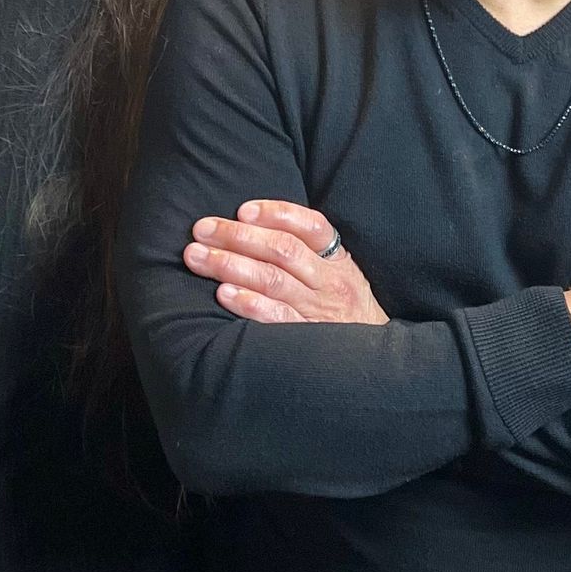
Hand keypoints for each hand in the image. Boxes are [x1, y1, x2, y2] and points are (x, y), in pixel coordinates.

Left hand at [185, 202, 388, 324]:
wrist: (372, 361)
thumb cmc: (345, 310)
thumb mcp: (341, 275)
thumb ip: (309, 252)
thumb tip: (251, 225)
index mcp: (338, 260)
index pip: (311, 226)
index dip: (276, 213)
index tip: (243, 210)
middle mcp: (330, 282)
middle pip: (281, 250)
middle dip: (236, 236)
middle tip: (201, 230)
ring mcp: (318, 311)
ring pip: (273, 280)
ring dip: (230, 265)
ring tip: (198, 257)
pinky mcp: (307, 338)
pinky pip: (277, 318)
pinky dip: (249, 304)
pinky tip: (223, 294)